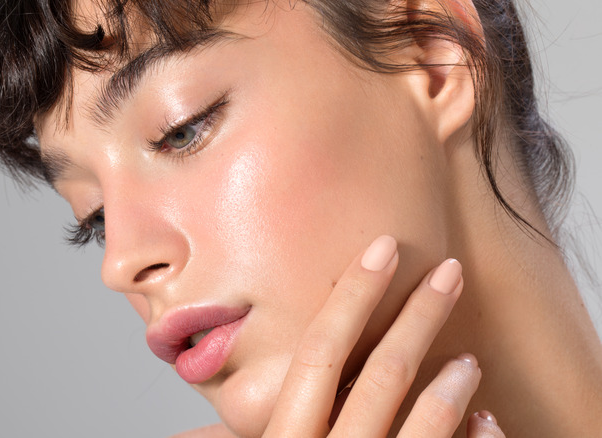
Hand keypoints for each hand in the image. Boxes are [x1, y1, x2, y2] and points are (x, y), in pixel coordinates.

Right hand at [260, 235, 504, 436]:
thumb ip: (240, 427)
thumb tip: (208, 395)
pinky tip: (486, 420)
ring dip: (454, 383)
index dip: (352, 296)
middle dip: (419, 316)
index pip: (319, 352)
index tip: (383, 249)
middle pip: (383, 375)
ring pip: (428, 423)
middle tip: (450, 272)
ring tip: (469, 360)